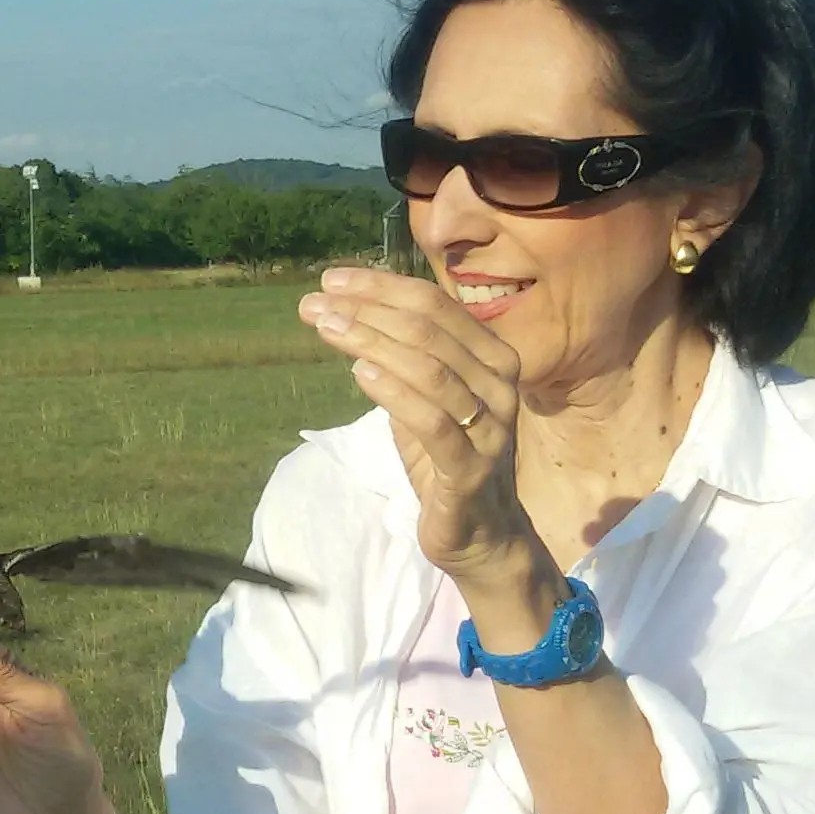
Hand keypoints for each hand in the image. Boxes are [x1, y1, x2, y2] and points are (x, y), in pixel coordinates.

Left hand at [299, 267, 543, 581]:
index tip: (331, 279)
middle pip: (429, 330)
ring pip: (429, 369)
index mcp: (492, 356)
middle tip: (315, 303)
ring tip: (327, 327)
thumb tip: (340, 309)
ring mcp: (490, 426)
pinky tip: (359, 372)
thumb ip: (397, 355)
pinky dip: (394, 392)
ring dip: (371, 342)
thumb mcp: (423, 396)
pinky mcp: (470, 468)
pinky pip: (432, 421)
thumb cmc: (447, 455)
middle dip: (367, 310)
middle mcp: (498, 384)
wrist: (481, 533)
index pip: (436, 304)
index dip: (381, 286)